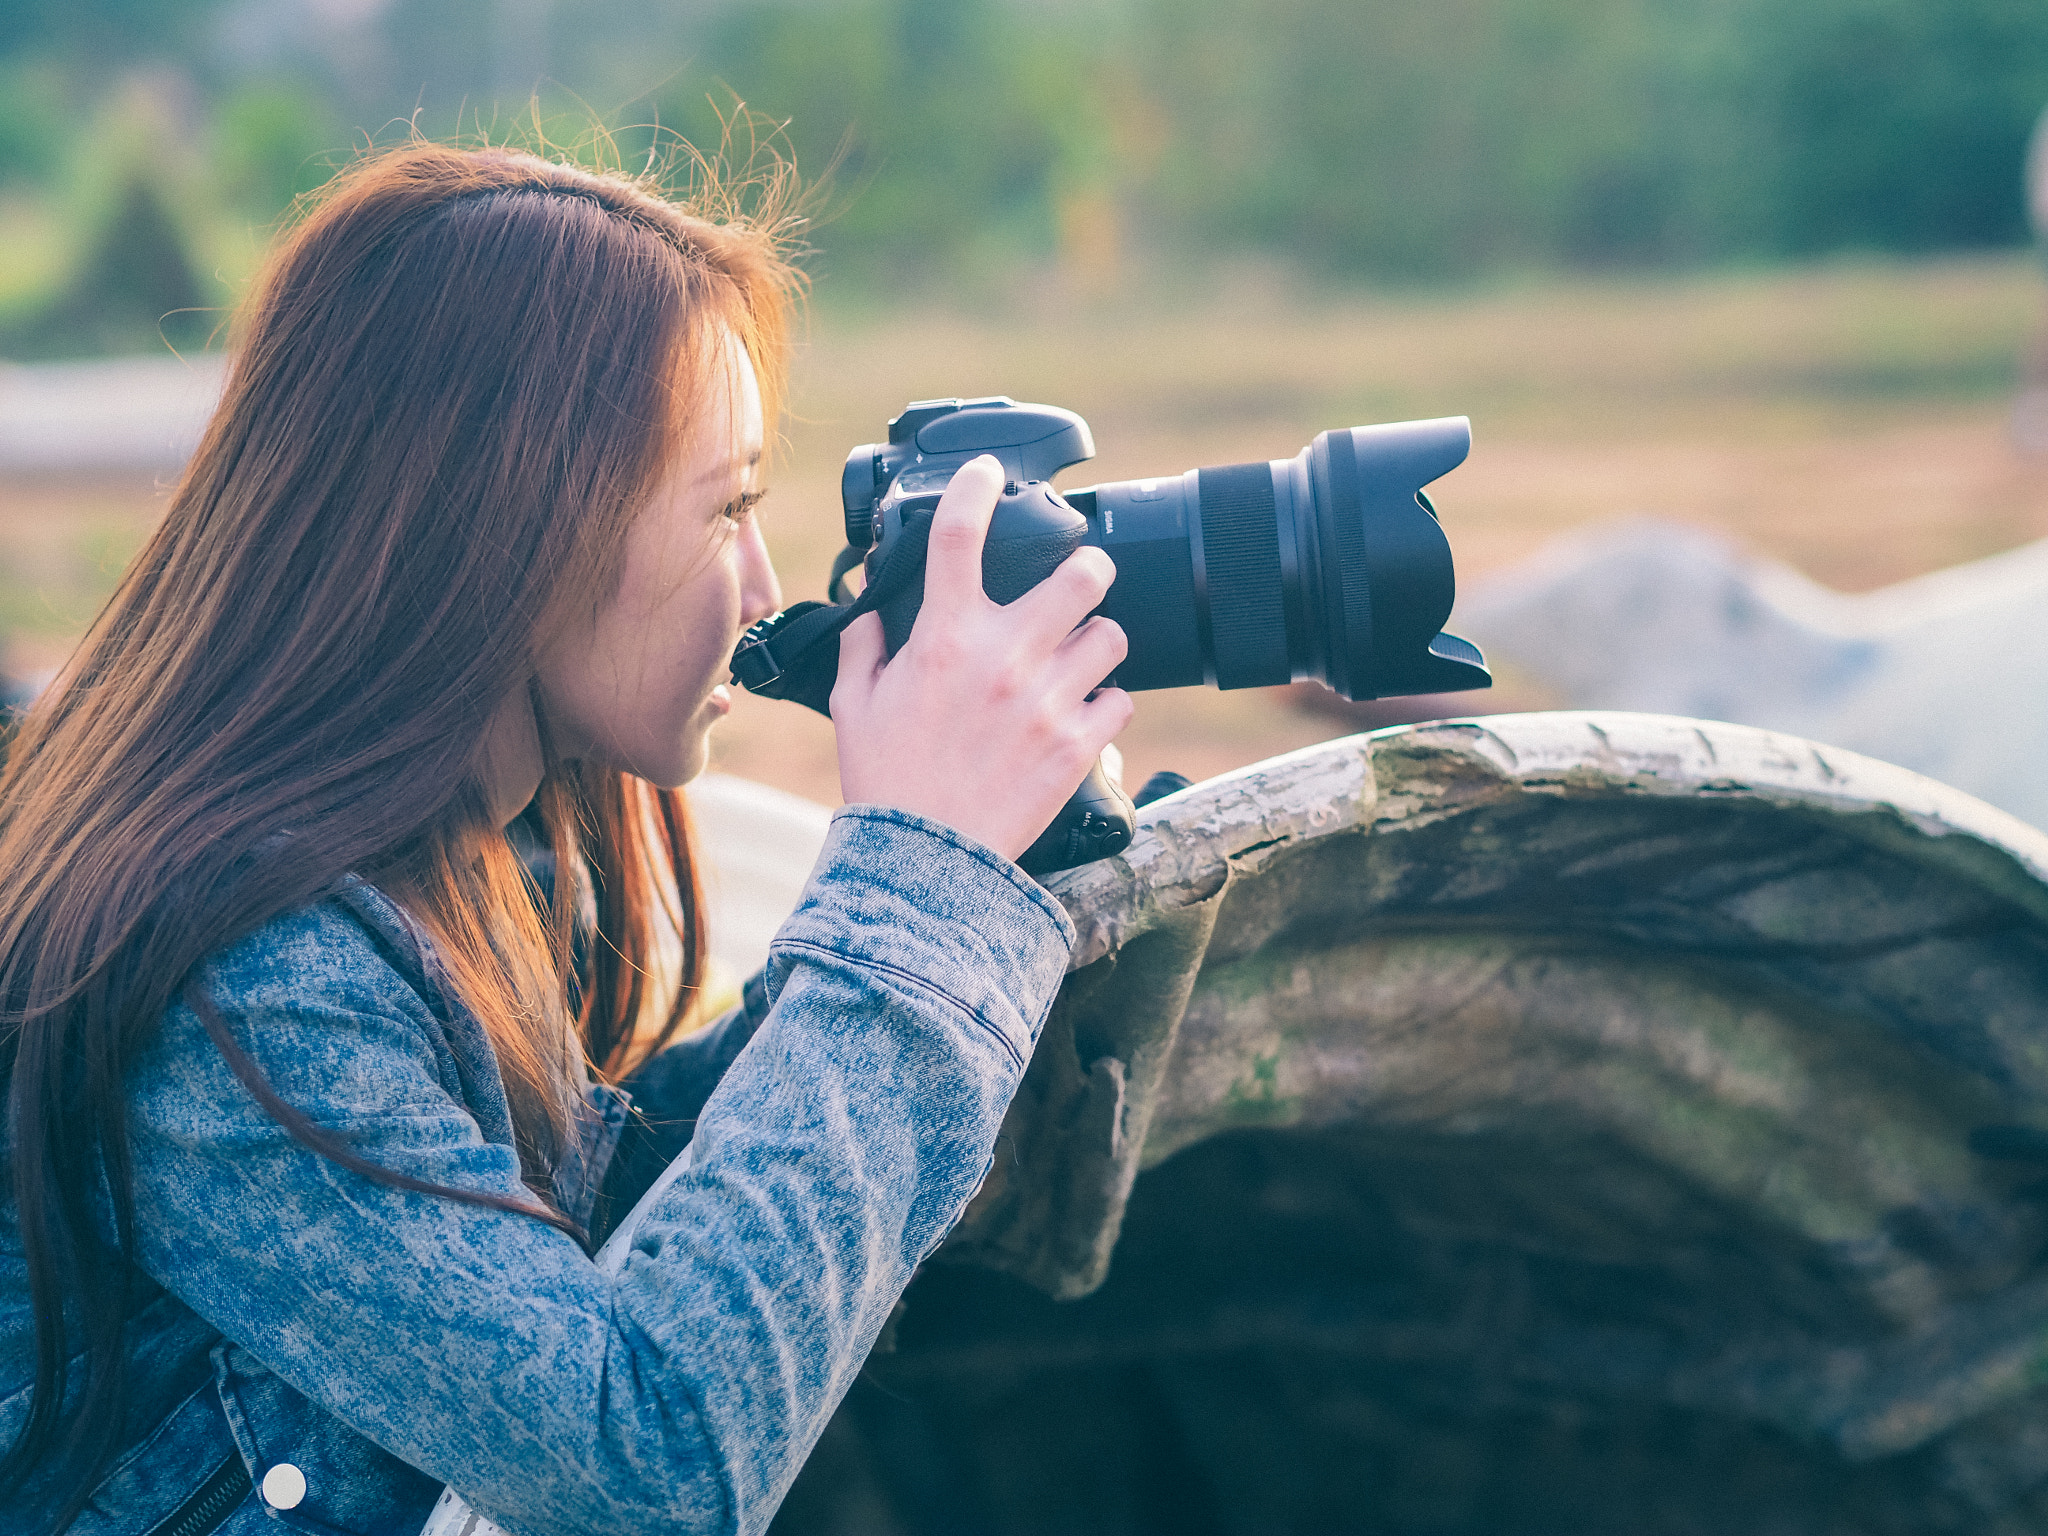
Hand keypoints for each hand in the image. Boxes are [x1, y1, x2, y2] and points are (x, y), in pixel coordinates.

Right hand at [832, 455, 1132, 862]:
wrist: (922, 861)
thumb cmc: (886, 780)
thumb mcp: (855, 703)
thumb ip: (866, 642)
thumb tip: (869, 602)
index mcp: (944, 637)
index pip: (960, 535)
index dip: (977, 488)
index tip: (988, 474)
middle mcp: (1003, 657)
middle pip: (1082, 574)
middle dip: (1088, 569)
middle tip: (1079, 582)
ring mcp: (1048, 700)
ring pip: (1113, 635)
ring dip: (1100, 640)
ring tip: (1083, 657)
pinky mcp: (1078, 744)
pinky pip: (1121, 700)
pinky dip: (1108, 703)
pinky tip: (1086, 712)